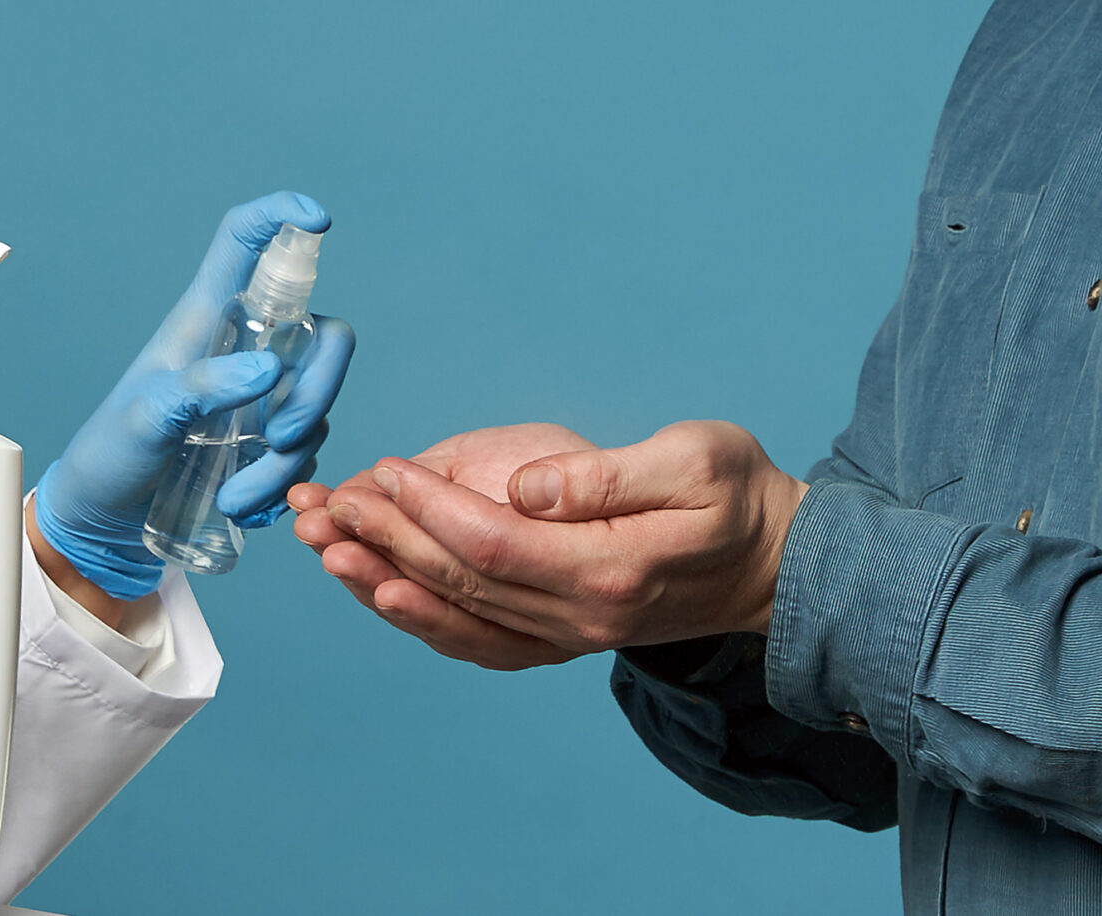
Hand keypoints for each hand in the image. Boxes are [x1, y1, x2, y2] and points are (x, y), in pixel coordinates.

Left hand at [34, 192, 356, 600]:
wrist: (105, 520)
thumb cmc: (112, 452)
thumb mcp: (146, 417)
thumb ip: (202, 389)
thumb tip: (268, 371)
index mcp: (206, 318)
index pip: (246, 242)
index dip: (281, 215)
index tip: (318, 219)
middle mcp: (243, 348)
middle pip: (322, 334)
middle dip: (320, 387)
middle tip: (280, 437)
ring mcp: (262, 396)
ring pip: (318, 405)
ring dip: (287, 459)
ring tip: (234, 497)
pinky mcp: (270, 442)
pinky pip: (308, 452)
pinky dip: (284, 484)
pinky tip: (246, 506)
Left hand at [294, 421, 804, 668]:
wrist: (776, 566)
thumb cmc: (738, 496)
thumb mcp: (694, 460)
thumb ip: (608, 476)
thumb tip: (528, 489)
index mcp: (608, 569)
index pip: (494, 543)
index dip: (430, 509)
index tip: (383, 471)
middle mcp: (582, 618)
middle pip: (463, 582)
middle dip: (387, 540)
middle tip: (325, 507)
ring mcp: (572, 637)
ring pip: (461, 619)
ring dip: (387, 587)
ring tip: (329, 554)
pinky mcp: (565, 639)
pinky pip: (482, 642)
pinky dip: (427, 622)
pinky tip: (385, 596)